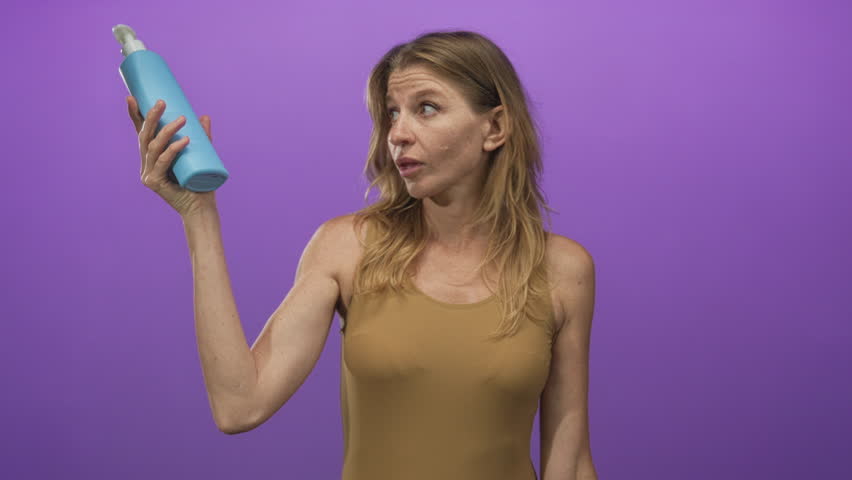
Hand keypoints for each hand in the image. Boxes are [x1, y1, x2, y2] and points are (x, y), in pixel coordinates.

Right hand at [127, 96, 216, 216]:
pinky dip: (173, 150)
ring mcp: (148, 174)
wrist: (201, 208)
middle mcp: (146, 164)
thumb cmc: (199, 183)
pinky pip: (162, 162)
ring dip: (167, 131)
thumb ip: (202, 138)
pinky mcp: (154, 183)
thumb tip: (204, 116)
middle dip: (151, 117)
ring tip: (182, 119)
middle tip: (162, 102)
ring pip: (153, 147)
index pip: (142, 133)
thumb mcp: (201, 155)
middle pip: (145, 136)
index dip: (136, 116)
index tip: (131, 97)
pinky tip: (183, 141)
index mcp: (152, 156)